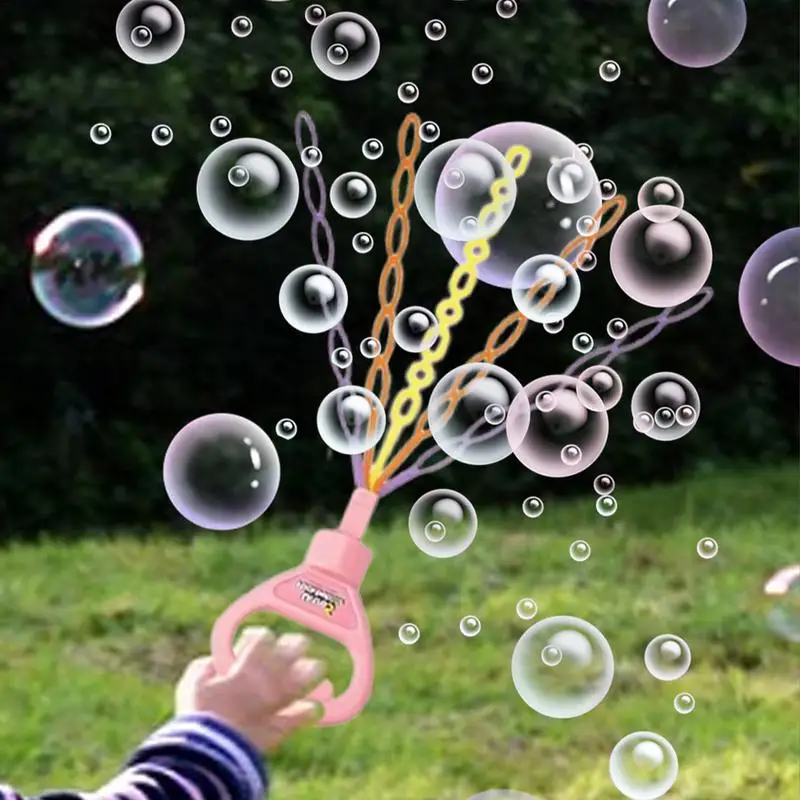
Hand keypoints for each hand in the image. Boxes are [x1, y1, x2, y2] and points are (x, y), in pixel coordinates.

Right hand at [175, 626, 324, 752]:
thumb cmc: (197, 716)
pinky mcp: (282, 726)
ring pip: (307, 678)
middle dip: (296, 645)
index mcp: (246, 666)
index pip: (264, 638)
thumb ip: (203, 668)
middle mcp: (267, 679)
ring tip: (315, 668)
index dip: (262, 636)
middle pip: (294, 650)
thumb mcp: (191, 685)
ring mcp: (278, 702)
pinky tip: (315, 707)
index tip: (256, 641)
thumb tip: (212, 662)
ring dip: (312, 672)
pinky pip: (304, 715)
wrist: (209, 753)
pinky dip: (310, 711)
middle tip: (295, 646)